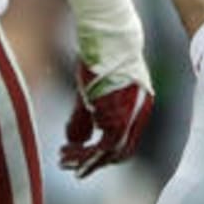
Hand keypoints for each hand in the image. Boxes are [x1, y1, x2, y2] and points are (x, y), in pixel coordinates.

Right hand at [58, 0, 154, 177]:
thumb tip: (79, 142)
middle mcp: (139, 113)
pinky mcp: (119, 116)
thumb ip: (87, 117)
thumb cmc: (100, 59)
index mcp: (139, 106)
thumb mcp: (93, 92)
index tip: (82, 159)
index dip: (103, 154)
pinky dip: (84, 153)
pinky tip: (66, 150)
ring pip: (109, 152)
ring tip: (64, 160)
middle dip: (91, 162)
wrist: (109, 37)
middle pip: (119, 152)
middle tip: (68, 165)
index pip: (125, 141)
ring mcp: (131, 116)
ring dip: (84, 160)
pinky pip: (102, 146)